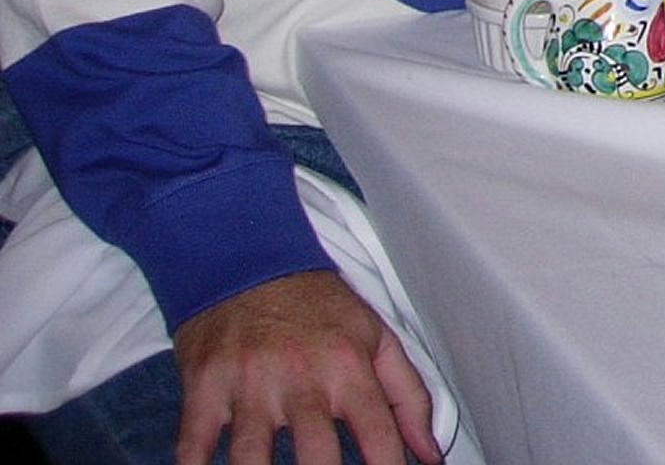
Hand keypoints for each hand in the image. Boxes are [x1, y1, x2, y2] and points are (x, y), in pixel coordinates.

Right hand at [173, 270, 441, 464]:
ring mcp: (249, 386)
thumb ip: (408, 396)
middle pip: (316, 458)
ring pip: (251, 460)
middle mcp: (302, 379)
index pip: (378, 435)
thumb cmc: (319, 308)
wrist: (249, 260)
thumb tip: (431, 454)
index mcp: (349, 367)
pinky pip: (194, 446)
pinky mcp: (203, 389)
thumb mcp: (376, 337)